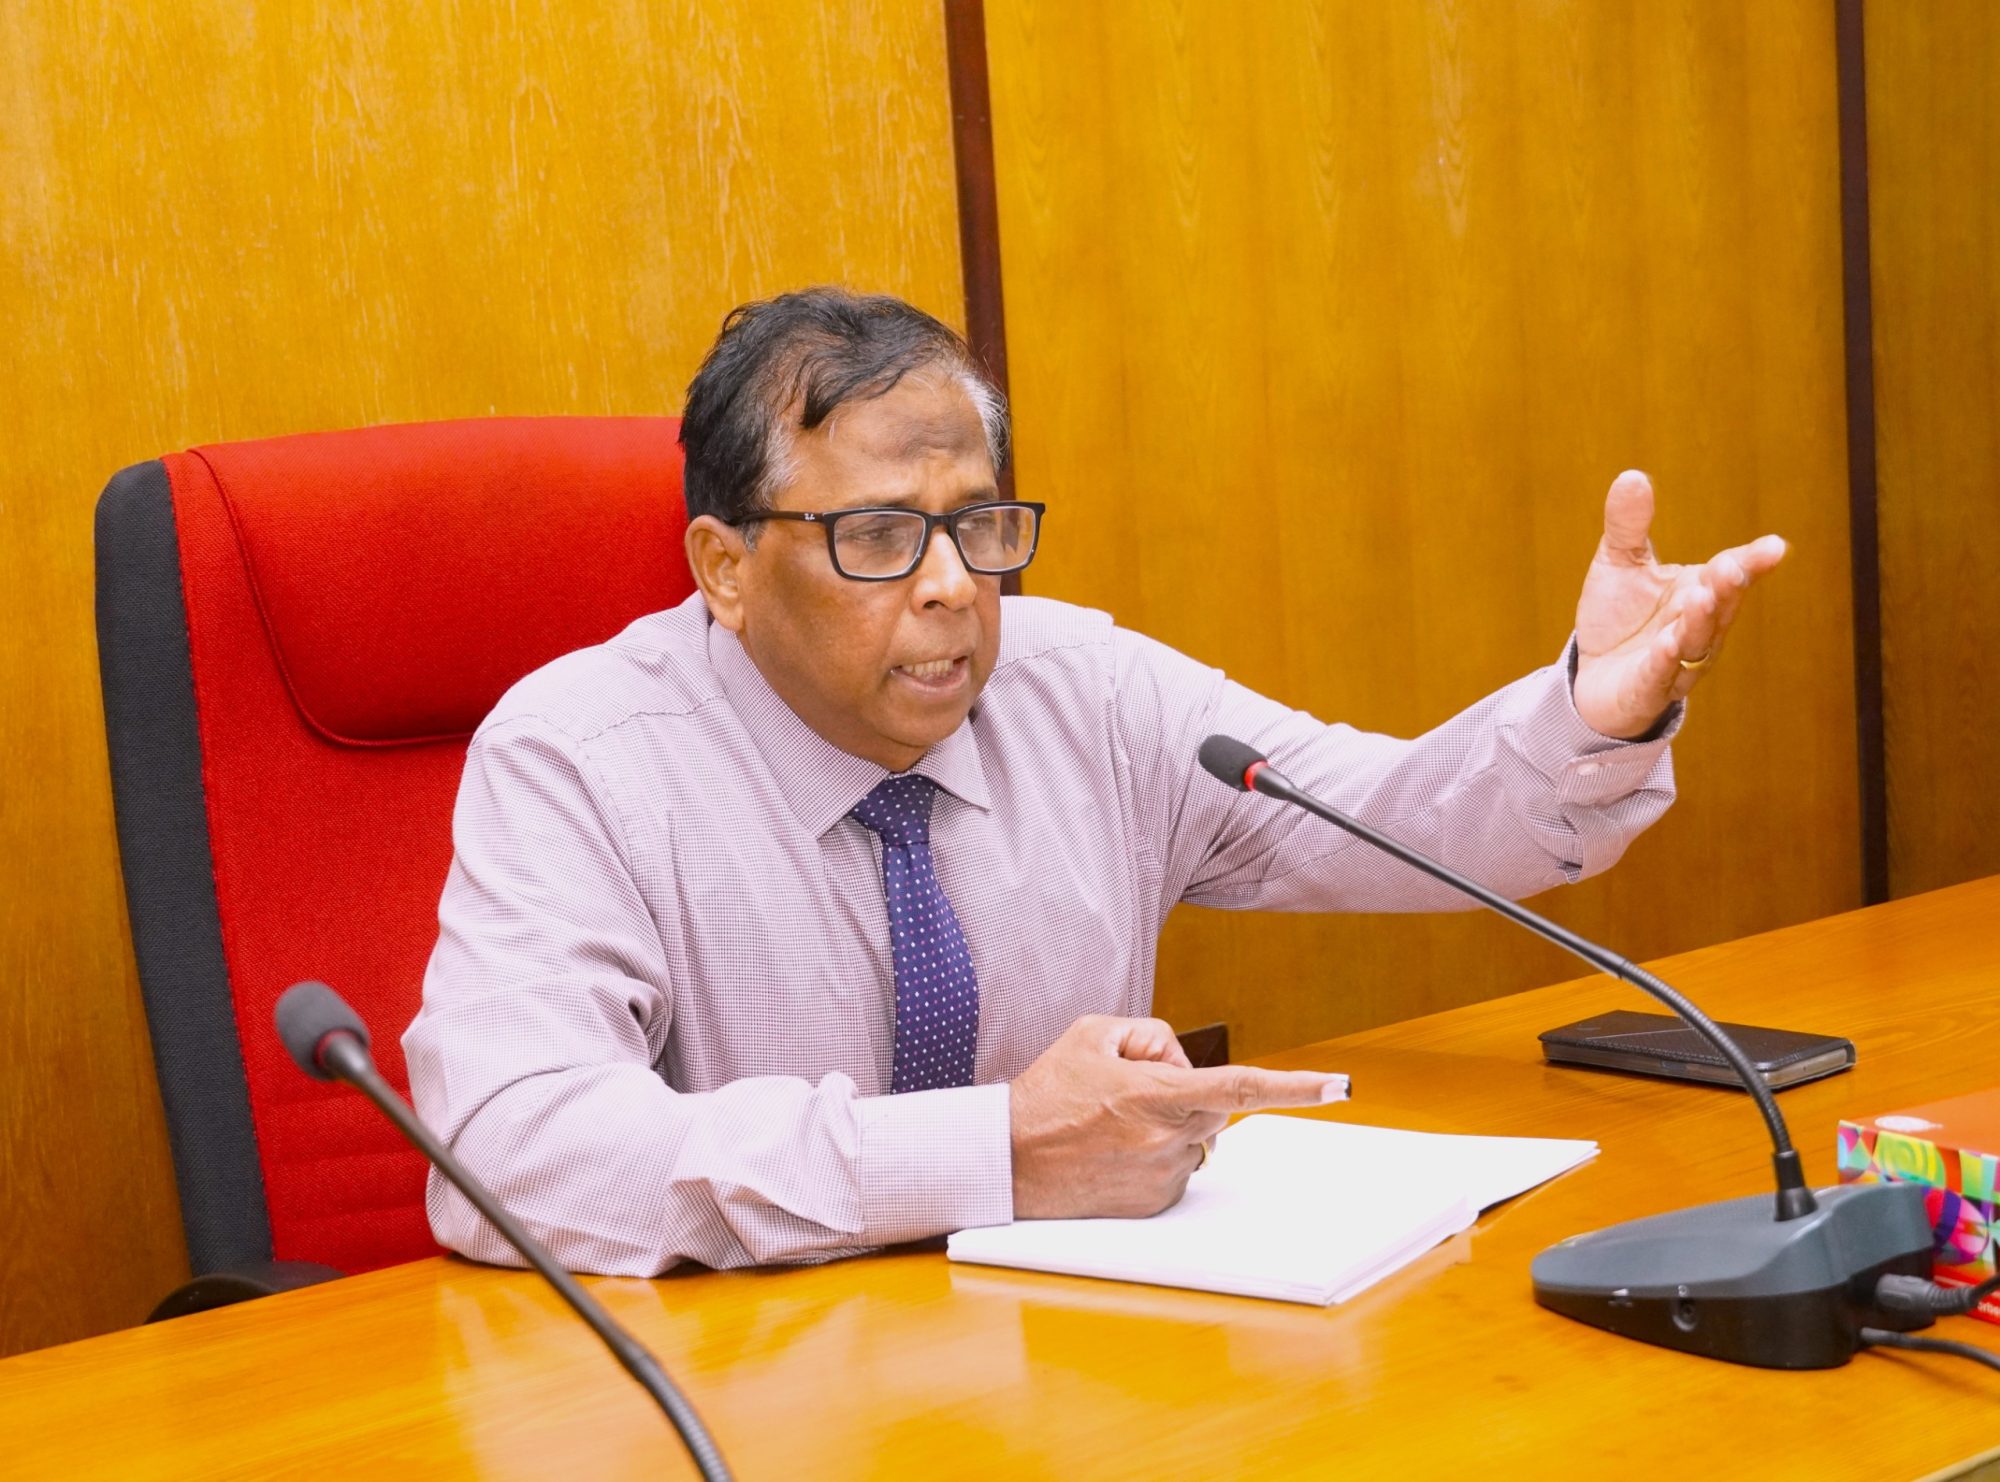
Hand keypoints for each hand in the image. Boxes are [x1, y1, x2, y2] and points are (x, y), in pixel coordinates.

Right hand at [1008, 1015, 1344, 1219]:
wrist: (1008, 1159)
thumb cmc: (1048, 1092)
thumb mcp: (1095, 1033)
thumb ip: (1153, 1034)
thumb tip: (1185, 1060)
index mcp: (1155, 1092)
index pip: (1240, 1085)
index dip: (1295, 1086)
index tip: (1339, 1087)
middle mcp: (1166, 1138)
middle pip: (1213, 1106)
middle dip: (1187, 1091)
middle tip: (1131, 1089)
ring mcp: (1162, 1175)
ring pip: (1193, 1137)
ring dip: (1168, 1126)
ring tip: (1110, 1126)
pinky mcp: (1154, 1203)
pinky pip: (1176, 1168)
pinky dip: (1155, 1155)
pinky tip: (1113, 1152)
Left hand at [1571, 470, 1787, 738]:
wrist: (1594, 677)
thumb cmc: (1618, 617)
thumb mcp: (1619, 564)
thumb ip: (1628, 525)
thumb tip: (1632, 475)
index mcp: (1698, 590)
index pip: (1731, 572)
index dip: (1754, 561)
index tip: (1776, 546)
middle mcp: (1697, 626)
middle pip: (1720, 605)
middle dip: (1728, 586)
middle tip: (1733, 566)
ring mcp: (1678, 662)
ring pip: (1696, 641)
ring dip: (1700, 621)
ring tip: (1701, 596)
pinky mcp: (1648, 689)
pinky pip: (1660, 675)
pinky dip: (1665, 661)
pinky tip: (1666, 645)